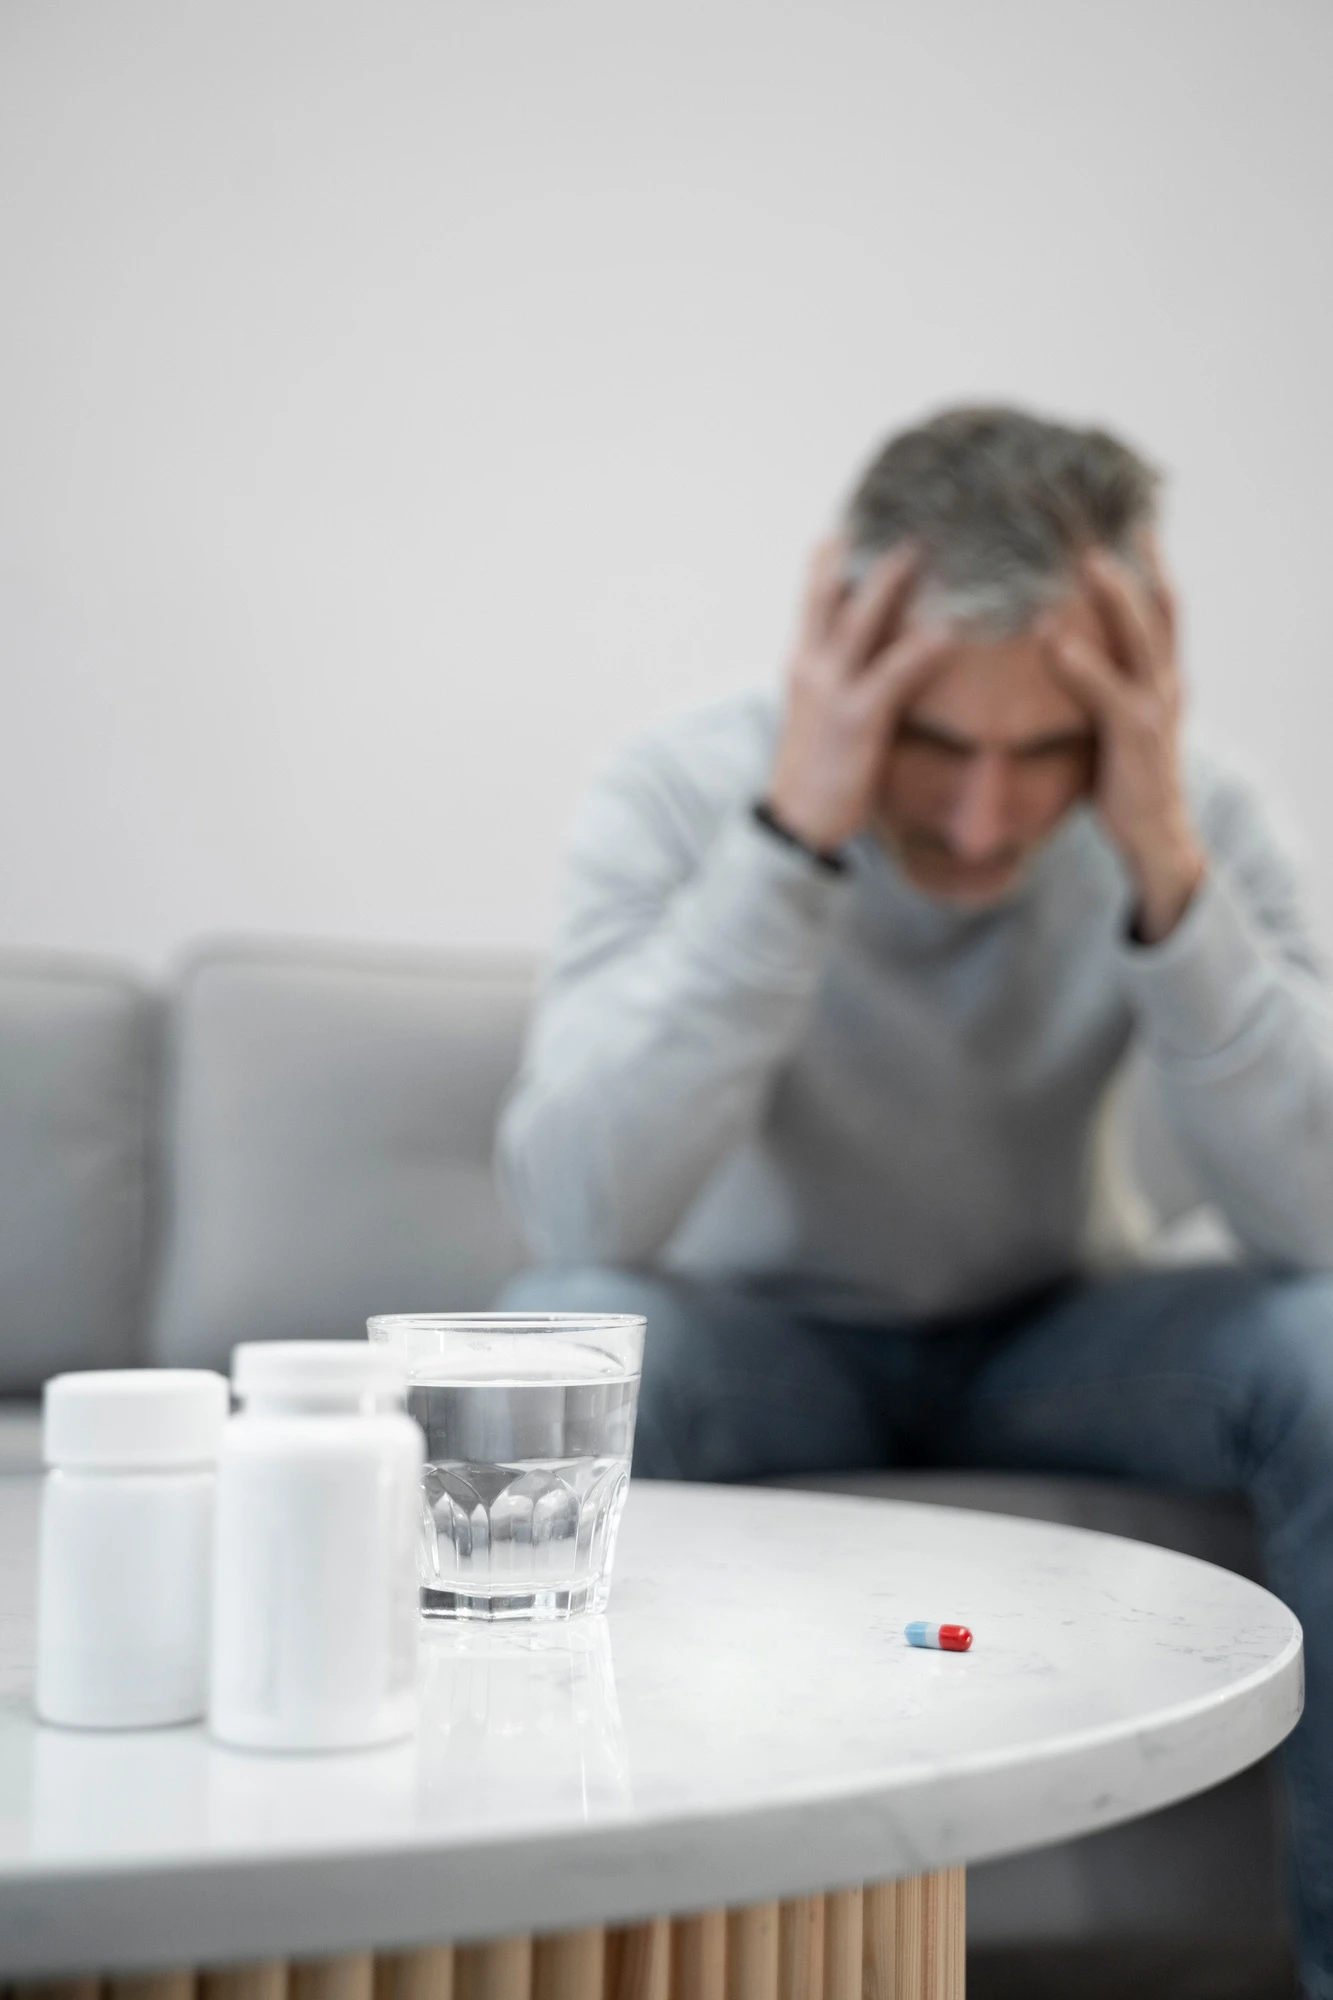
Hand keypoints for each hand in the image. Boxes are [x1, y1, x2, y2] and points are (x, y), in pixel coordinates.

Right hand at [767, 541, 950, 851]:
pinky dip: (922, 648)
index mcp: (802, 663)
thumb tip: (880, 652)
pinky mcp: (858, 720)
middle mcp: (811, 666)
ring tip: (922, 547)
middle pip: (831, 593)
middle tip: (896, 511)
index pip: (815, 596)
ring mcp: (832, 691)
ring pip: (860, 620)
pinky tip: (952, 629)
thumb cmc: (816, 772)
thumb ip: (844, 679)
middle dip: (860, 552)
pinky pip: (895, 673)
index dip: (831, 557)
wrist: (795, 824)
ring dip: (891, 581)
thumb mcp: (821, 714)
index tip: (854, 520)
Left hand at [1041, 544, 1206, 943]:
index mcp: (1161, 675)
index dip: (1146, 564)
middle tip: (1109, 515)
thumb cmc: (1124, 780)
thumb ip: (1091, 686)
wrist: (1155, 840)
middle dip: (1138, 561)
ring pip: (1141, 638)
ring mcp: (1156, 707)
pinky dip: (1081, 664)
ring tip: (1087, 559)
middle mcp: (1167, 682)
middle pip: (1158, 606)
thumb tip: (1050, 651)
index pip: (1158, 606)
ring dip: (1115, 597)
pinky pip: (1108, 692)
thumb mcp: (1108, 723)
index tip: (1125, 521)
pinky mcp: (1137, 736)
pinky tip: (1053, 640)